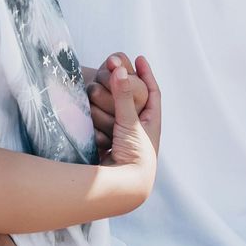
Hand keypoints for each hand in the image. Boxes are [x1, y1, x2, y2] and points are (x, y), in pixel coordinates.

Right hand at [99, 56, 161, 193]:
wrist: (126, 188)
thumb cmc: (133, 155)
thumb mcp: (130, 123)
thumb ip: (124, 96)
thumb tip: (120, 69)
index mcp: (152, 123)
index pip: (152, 92)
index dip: (146, 74)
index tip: (139, 58)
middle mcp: (141, 130)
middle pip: (136, 101)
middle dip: (127, 84)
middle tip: (118, 67)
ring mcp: (127, 139)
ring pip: (121, 112)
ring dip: (112, 99)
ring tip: (105, 82)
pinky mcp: (113, 148)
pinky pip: (107, 125)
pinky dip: (101, 115)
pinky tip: (92, 107)